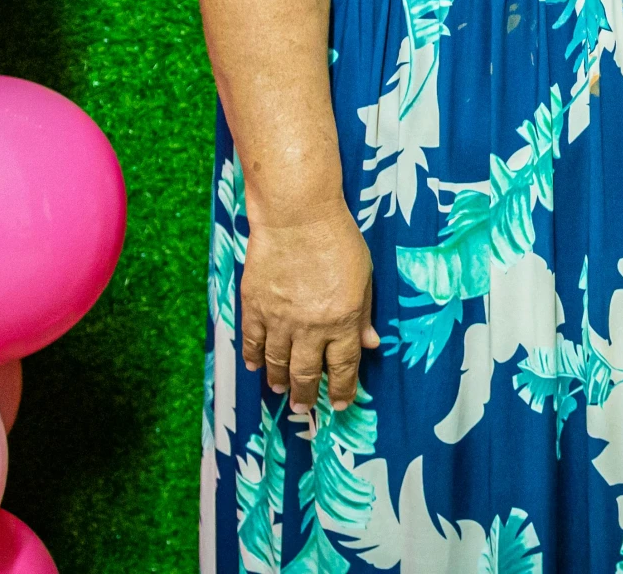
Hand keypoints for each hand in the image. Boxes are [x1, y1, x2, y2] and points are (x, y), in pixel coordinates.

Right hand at [241, 213, 379, 414]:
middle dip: (307, 395)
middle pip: (306, 373)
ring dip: (280, 381)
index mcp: (343, 320)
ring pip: (277, 362)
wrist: (296, 216)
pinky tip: (256, 366)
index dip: (342, 389)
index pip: (343, 367)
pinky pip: (252, 341)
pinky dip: (253, 357)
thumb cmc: (337, 240)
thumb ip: (365, 314)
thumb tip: (371, 344)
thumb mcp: (364, 276)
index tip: (340, 404)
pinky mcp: (255, 307)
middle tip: (305, 407)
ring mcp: (280, 319)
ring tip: (282, 391)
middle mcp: (311, 327)